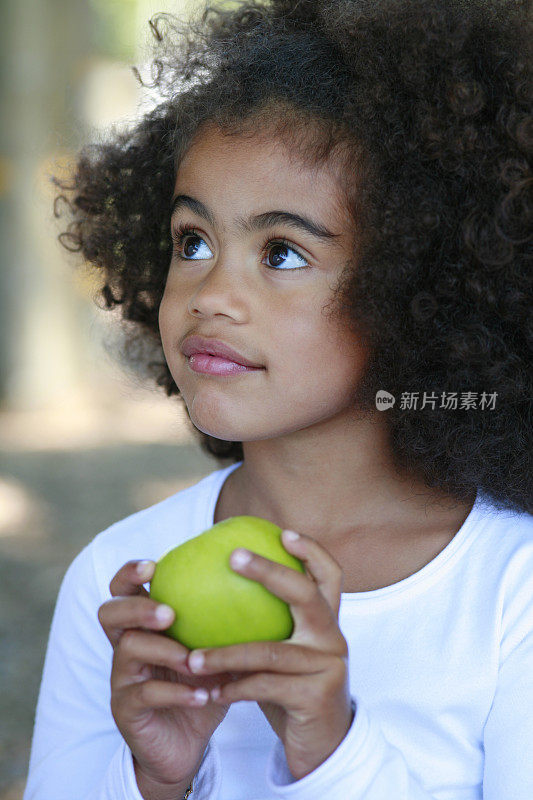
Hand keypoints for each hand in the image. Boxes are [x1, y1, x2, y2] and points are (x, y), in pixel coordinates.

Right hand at [97, 560, 234, 797]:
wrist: (186, 747)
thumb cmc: (203, 687)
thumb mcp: (217, 652)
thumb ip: (229, 622)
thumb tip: (267, 583)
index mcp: (143, 625)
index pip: (124, 588)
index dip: (131, 573)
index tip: (154, 565)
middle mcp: (125, 646)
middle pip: (110, 613)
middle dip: (137, 607)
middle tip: (169, 612)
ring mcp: (122, 678)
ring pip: (128, 650)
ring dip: (164, 650)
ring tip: (191, 658)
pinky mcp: (126, 710)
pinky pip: (145, 694)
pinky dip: (176, 692)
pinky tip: (203, 694)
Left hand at [185, 531, 354, 780]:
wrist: (321, 746)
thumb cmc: (290, 689)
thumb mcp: (282, 653)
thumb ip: (264, 624)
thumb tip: (214, 587)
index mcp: (326, 622)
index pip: (329, 575)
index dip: (310, 550)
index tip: (282, 532)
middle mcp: (332, 638)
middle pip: (304, 595)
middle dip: (269, 572)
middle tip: (232, 556)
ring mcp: (328, 666)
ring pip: (270, 651)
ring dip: (225, 654)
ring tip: (191, 657)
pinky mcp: (315, 697)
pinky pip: (265, 687)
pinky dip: (234, 688)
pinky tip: (210, 691)